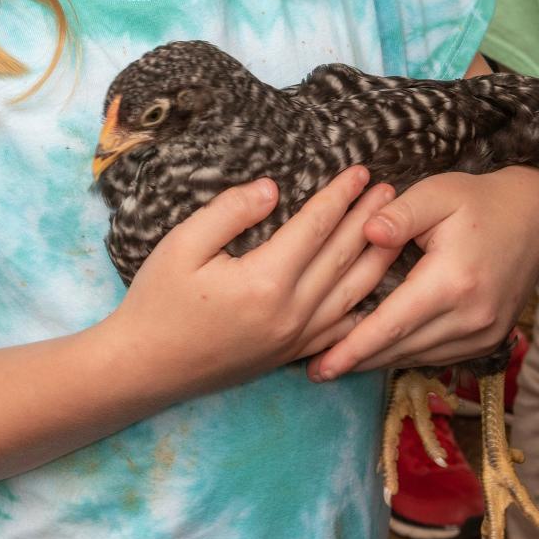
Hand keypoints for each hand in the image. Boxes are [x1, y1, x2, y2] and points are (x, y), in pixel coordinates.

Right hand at [112, 167, 399, 400]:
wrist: (144, 368)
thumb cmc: (157, 301)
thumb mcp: (182, 244)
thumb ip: (229, 212)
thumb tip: (272, 188)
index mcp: (265, 281)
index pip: (315, 228)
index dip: (339, 196)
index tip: (359, 171)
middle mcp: (290, 313)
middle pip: (342, 256)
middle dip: (369, 219)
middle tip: (390, 189)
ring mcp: (294, 339)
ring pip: (351, 293)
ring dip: (376, 257)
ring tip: (394, 230)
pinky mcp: (290, 355)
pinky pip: (340, 329)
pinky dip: (365, 305)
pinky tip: (376, 289)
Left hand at [306, 167, 538, 379]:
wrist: (536, 219)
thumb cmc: (479, 201)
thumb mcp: (438, 192)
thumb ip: (400, 213)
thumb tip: (366, 232)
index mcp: (452, 281)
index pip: (392, 324)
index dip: (352, 347)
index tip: (317, 365)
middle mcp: (471, 317)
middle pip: (401, 349)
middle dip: (356, 361)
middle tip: (314, 370)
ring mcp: (484, 334)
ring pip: (419, 357)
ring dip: (378, 362)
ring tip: (338, 365)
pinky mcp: (489, 340)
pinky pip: (438, 356)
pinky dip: (407, 355)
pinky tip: (380, 353)